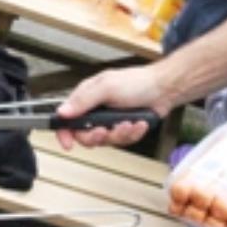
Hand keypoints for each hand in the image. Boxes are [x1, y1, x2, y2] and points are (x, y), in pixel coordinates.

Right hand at [54, 65, 171, 148]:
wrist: (164, 89)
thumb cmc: (138, 82)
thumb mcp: (106, 88)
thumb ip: (83, 100)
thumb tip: (62, 111)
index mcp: (87, 98)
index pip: (67, 119)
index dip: (64, 133)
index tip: (68, 143)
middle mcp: (96, 110)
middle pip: (85, 136)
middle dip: (98, 136)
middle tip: (106, 130)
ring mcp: (110, 121)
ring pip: (106, 141)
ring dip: (120, 133)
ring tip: (130, 122)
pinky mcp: (123, 128)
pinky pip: (123, 141)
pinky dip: (133, 134)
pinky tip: (139, 123)